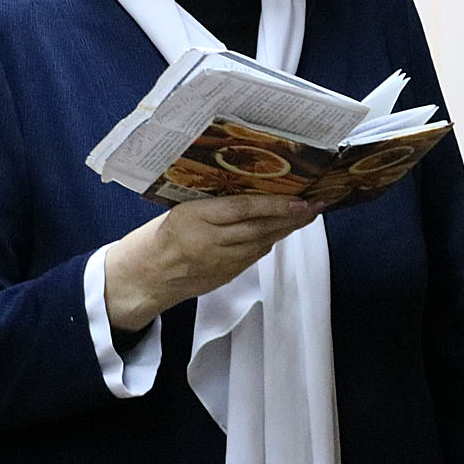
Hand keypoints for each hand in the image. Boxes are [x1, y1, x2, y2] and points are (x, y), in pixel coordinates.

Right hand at [102, 195, 321, 329]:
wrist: (147, 274)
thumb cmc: (164, 234)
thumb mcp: (184, 208)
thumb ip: (216, 202)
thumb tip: (256, 188)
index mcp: (194, 217)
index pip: (242, 209)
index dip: (274, 205)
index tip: (300, 199)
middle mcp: (209, 242)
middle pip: (258, 228)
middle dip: (291, 217)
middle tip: (316, 205)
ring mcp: (218, 262)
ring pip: (260, 244)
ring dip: (286, 230)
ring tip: (307, 215)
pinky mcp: (224, 275)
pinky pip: (253, 256)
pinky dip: (270, 242)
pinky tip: (282, 231)